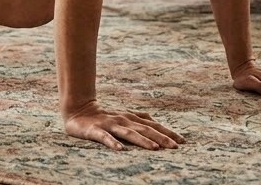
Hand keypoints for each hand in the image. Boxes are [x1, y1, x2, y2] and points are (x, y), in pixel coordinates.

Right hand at [63, 101, 183, 150]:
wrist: (77, 109)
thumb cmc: (103, 116)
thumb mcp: (123, 116)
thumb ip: (138, 118)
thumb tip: (154, 120)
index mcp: (130, 118)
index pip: (152, 125)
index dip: (167, 132)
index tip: (182, 141)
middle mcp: (123, 120)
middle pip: (144, 129)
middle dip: (161, 138)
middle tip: (175, 147)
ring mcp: (109, 125)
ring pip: (128, 133)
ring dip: (142, 141)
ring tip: (155, 148)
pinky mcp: (95, 131)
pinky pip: (105, 138)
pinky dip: (113, 143)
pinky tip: (120, 150)